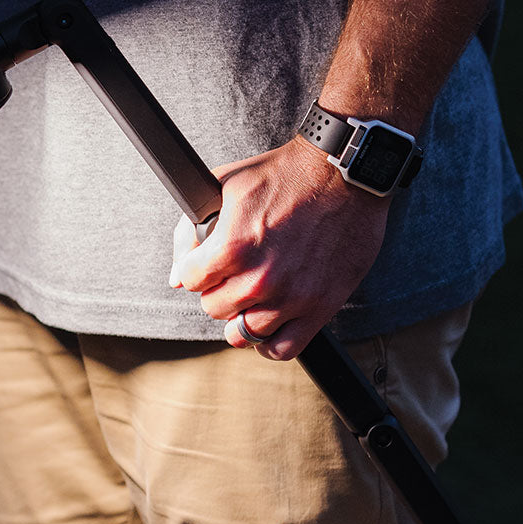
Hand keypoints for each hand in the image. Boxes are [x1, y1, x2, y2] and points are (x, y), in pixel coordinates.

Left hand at [169, 138, 389, 359]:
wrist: (345, 174)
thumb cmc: (285, 175)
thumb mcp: (224, 185)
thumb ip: (189, 231)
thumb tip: (177, 278)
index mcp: (233, 247)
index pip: (190, 280)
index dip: (195, 267)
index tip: (208, 260)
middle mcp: (261, 278)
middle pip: (213, 307)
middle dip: (217, 289)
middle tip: (233, 272)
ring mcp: (291, 297)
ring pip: (242, 333)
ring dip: (241, 315)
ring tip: (250, 295)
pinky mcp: (320, 308)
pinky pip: (282, 349)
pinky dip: (269, 342)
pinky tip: (267, 323)